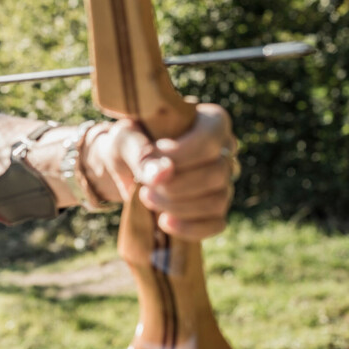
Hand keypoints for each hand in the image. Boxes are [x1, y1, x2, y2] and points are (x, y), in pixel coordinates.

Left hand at [86, 103, 237, 240]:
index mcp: (211, 121)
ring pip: (218, 200)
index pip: (209, 140)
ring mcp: (223, 181)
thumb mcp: (125, 139)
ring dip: (179, 206)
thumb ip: (141, 151)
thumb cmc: (128, 143)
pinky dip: (190, 228)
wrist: (123, 165)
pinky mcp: (215, 208)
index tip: (150, 160)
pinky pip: (216, 223)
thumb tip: (164, 174)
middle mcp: (225, 149)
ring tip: (147, 200)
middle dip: (177, 186)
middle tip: (145, 188)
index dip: (181, 155)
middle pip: (217, 173)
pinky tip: (164, 222)